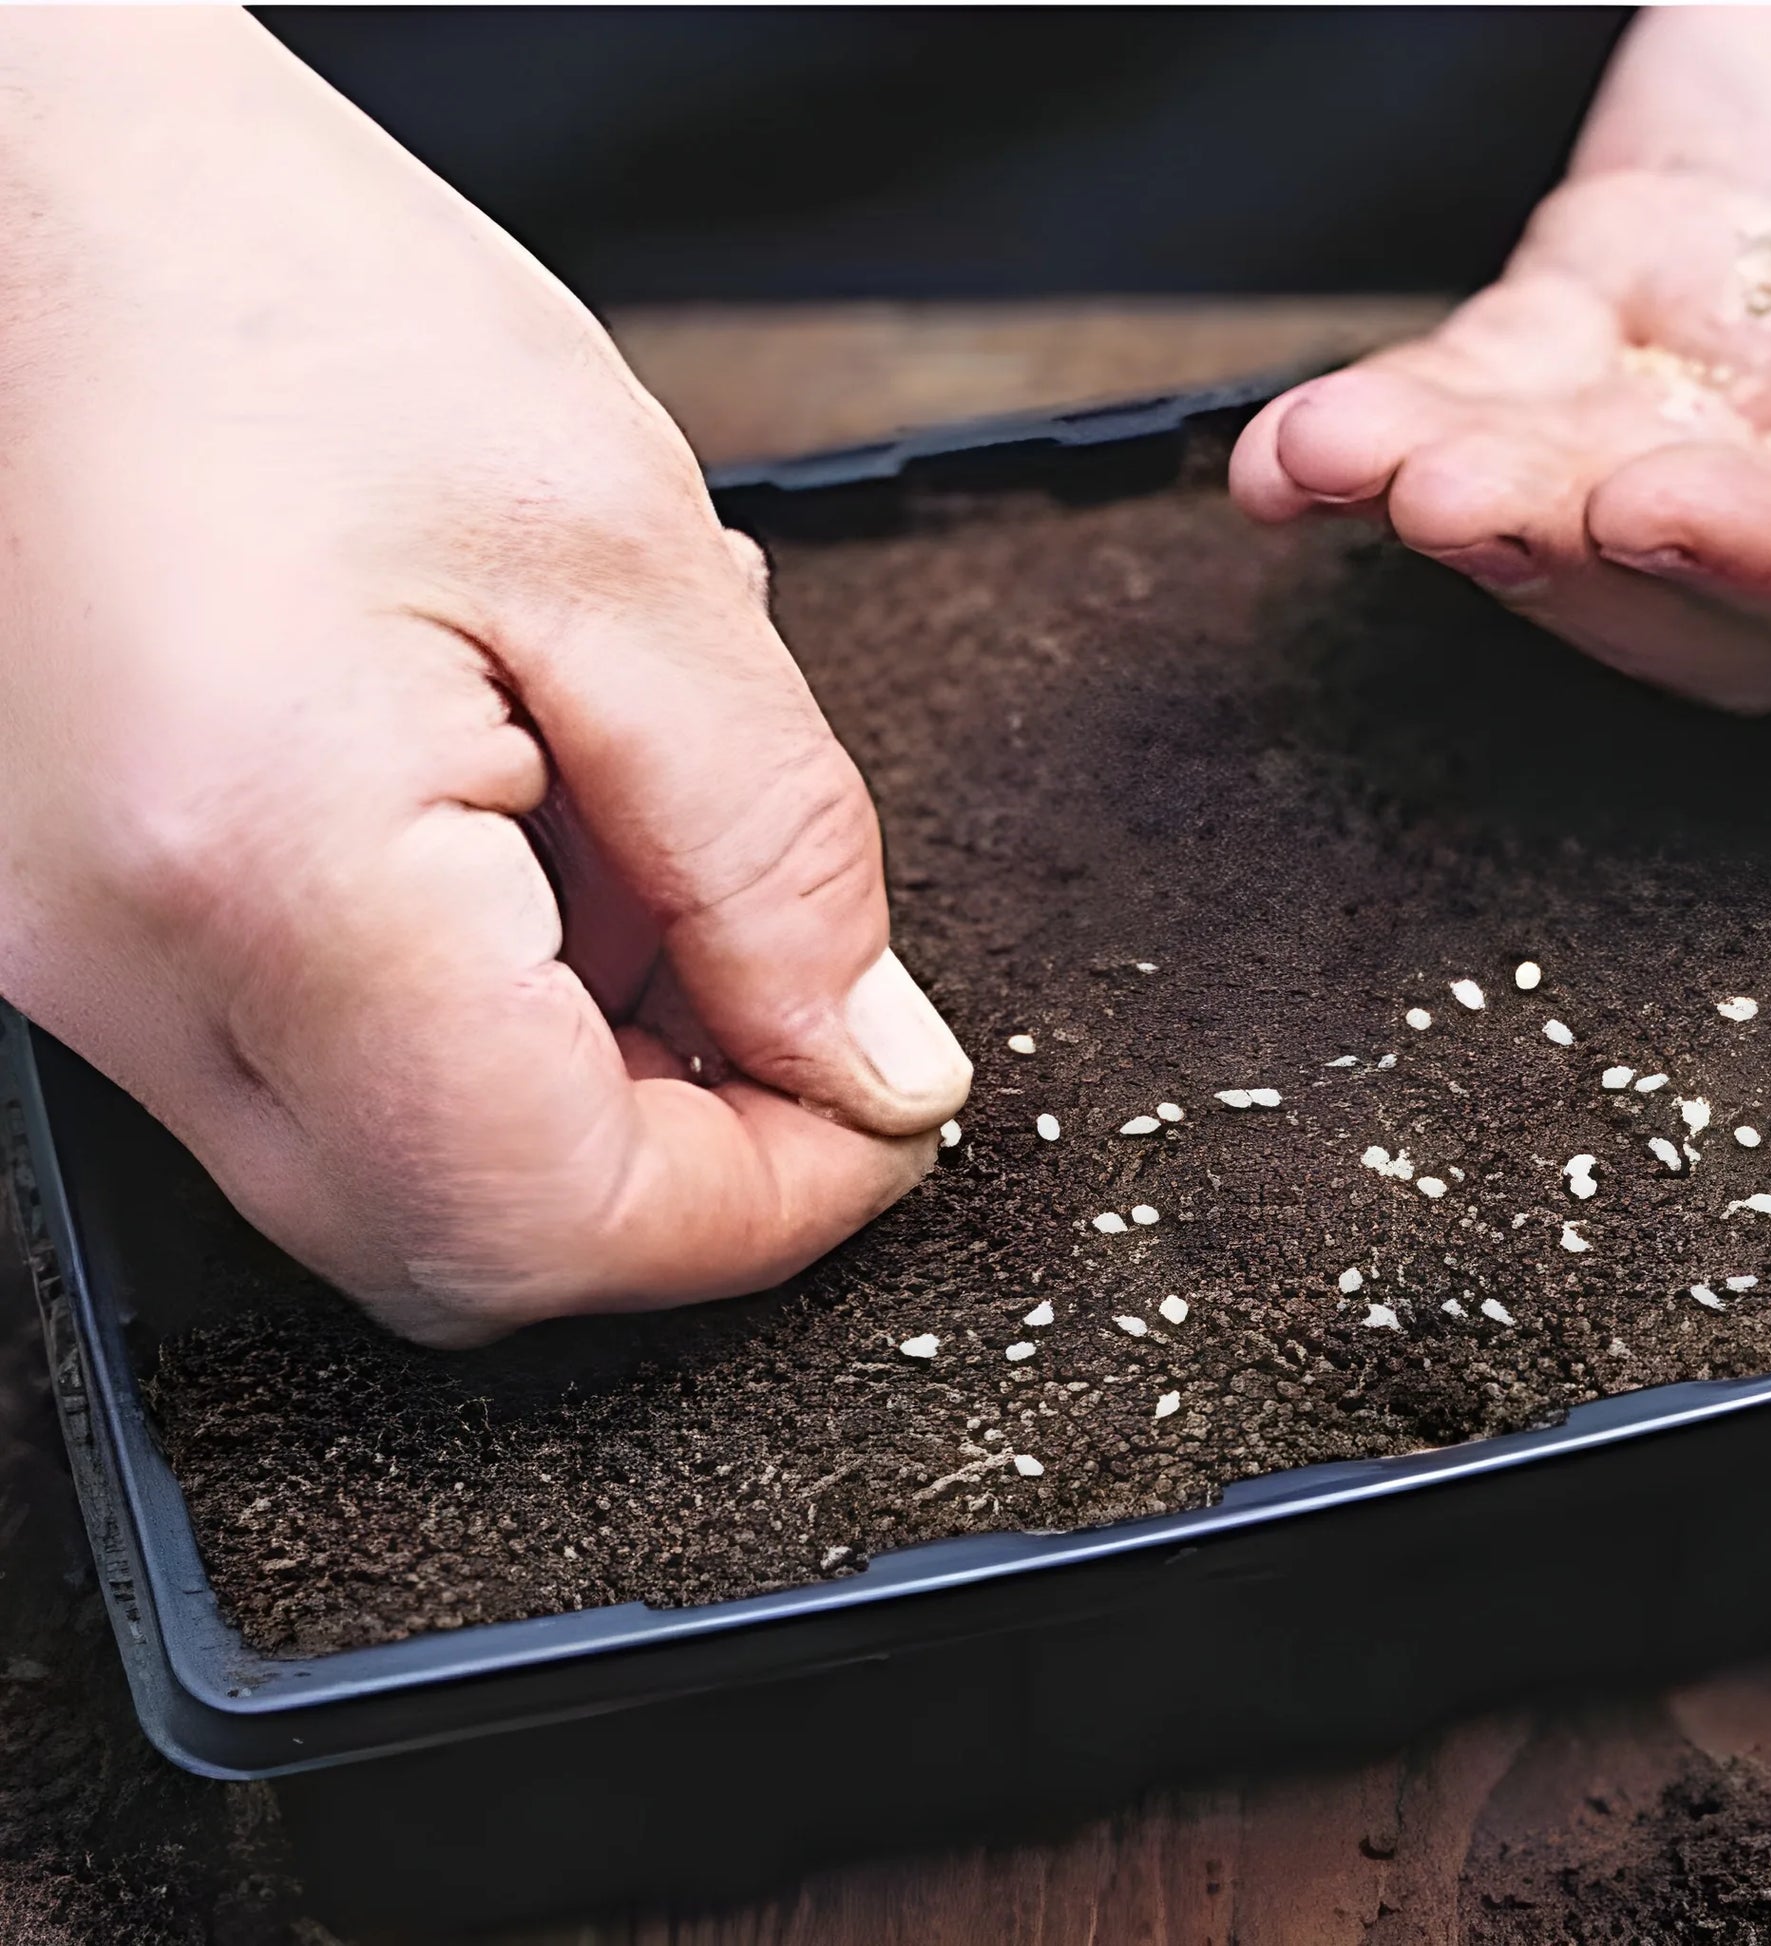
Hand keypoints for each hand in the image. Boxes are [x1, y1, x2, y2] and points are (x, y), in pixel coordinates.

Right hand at [0, 14, 968, 1345]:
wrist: (48, 202)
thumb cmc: (287, 305)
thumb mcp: (623, 553)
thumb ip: (776, 851)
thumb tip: (870, 1059)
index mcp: (267, 869)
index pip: (546, 1216)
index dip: (763, 1205)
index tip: (885, 1115)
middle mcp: (131, 973)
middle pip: (466, 1245)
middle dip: (684, 1159)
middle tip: (783, 987)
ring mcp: (90, 977)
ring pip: (407, 1181)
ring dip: (593, 1081)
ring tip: (633, 839)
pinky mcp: (102, 945)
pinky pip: (336, 1087)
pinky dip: (493, 1023)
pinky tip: (538, 840)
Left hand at [1232, 6, 1770, 712]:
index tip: (1660, 511)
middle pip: (1718, 604)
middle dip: (1565, 559)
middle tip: (1458, 502)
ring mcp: (1702, 417)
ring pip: (1569, 522)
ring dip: (1448, 504)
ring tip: (1342, 456)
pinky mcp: (1576, 343)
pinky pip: (1475, 412)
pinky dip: (1379, 430)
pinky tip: (1293, 451)